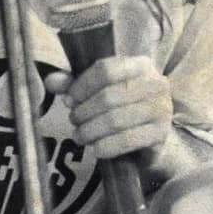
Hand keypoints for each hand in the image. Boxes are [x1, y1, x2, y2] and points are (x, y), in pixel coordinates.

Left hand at [44, 56, 173, 159]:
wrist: (151, 140)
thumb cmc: (122, 109)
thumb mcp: (98, 92)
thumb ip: (74, 84)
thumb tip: (50, 81)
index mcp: (140, 65)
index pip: (106, 69)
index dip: (82, 86)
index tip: (68, 100)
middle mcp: (156, 83)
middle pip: (109, 96)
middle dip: (84, 112)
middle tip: (73, 121)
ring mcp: (162, 109)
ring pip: (115, 120)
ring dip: (91, 130)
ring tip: (80, 136)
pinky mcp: (161, 134)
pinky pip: (126, 140)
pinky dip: (105, 146)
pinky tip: (95, 149)